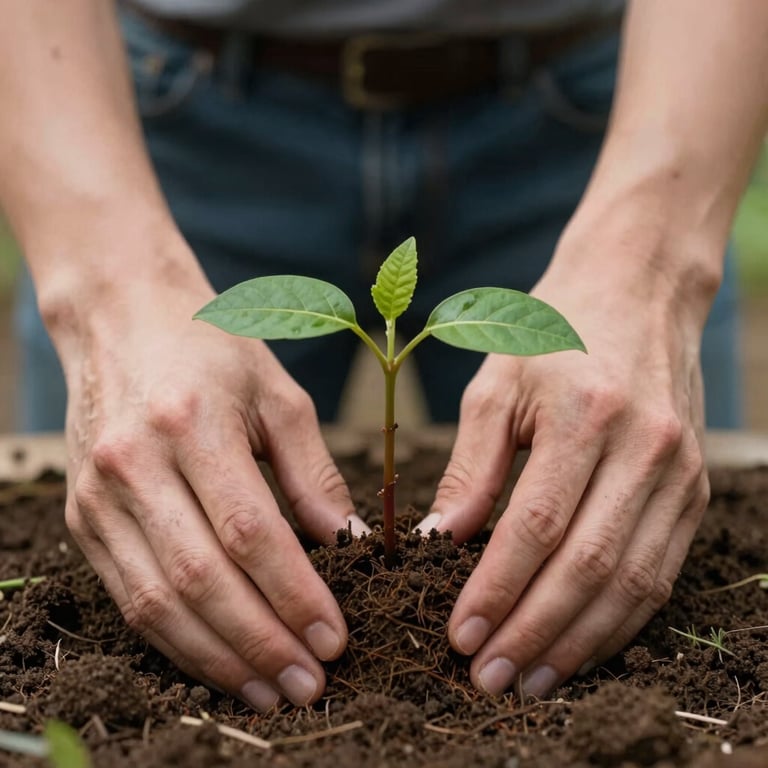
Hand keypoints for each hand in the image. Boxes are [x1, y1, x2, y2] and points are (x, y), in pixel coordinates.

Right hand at [59, 271, 366, 709]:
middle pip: (200, 580)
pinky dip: (177, 641)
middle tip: (310, 684)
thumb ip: (314, 473)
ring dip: (218, 659)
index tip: (335, 637)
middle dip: (261, 643)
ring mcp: (99, 497)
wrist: (122, 322)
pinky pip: (127, 599)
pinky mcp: (82, 520)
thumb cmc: (212, 352)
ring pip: (156, 604)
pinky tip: (219, 663)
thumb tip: (348, 546)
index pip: (248, 532)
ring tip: (272, 692)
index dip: (293, 594)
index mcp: (191, 423)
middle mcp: (135, 465)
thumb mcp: (278, 395)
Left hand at [420, 230, 711, 698]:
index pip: (536, 527)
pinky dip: (619, 622)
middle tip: (487, 680)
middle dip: (534, 634)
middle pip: (588, 567)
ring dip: (578, 643)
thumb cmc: (553, 332)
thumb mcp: (497, 382)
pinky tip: (580, 647)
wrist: (636, 291)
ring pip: (632, 584)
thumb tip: (442, 541)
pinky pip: (660, 574)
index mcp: (587, 415)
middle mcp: (644, 449)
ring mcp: (679, 473)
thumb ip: (473, 463)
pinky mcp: (693, 490)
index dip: (497, 590)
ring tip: (530, 683)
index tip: (460, 636)